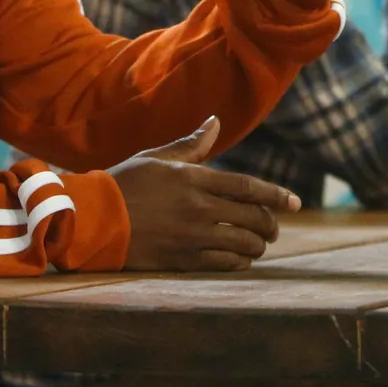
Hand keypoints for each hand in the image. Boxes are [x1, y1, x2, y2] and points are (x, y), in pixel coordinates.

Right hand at [108, 117, 300, 271]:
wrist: (92, 218)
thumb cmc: (123, 183)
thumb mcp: (157, 158)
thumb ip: (191, 144)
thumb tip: (214, 122)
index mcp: (194, 179)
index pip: (248, 188)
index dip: (276, 195)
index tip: (296, 202)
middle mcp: (198, 208)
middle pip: (252, 218)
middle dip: (270, 224)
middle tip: (274, 229)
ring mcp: (191, 236)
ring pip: (242, 244)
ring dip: (257, 245)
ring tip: (258, 245)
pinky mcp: (181, 259)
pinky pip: (223, 264)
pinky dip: (239, 262)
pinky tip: (240, 259)